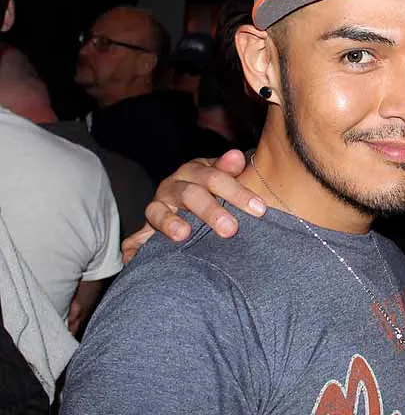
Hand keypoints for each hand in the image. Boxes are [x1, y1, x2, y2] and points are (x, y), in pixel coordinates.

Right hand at [122, 150, 265, 262]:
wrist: (186, 199)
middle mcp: (174, 186)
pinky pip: (135, 238)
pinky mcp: (145, 229)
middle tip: (231, 230)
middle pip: (191, 195)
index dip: (237, 193)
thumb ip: (230, 170)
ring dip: (170, 223)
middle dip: (211, 211)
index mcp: (195, 172)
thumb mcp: (222, 177)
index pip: (216, 178)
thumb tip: (238, 156)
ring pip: (159, 211)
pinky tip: (134, 257)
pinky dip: (134, 248)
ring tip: (183, 235)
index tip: (260, 209)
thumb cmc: (213, 190)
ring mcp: (157, 206)